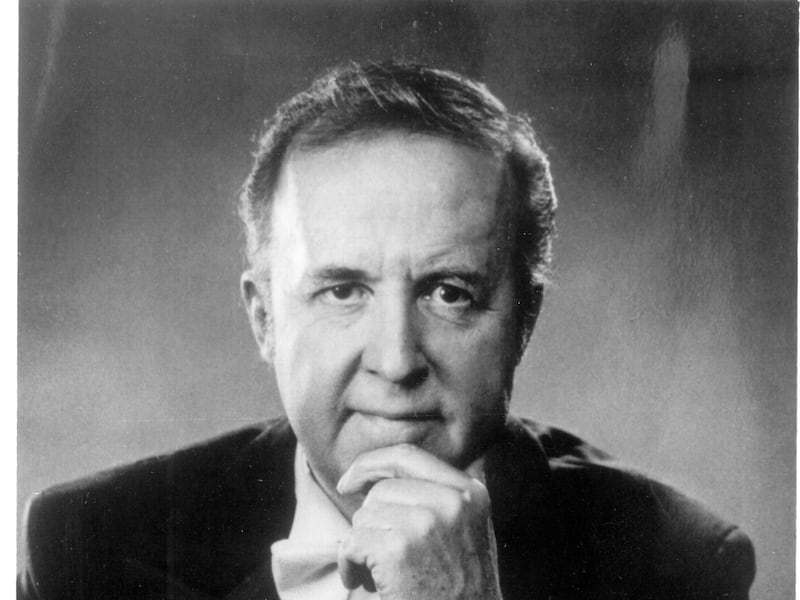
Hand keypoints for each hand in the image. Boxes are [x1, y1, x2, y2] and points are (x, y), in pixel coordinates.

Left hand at [336, 444, 502, 599]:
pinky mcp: (399, 550)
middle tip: (378, 558)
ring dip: (360, 547)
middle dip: (370, 522)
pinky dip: (349, 564)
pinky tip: (364, 583)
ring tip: (379, 575)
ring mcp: (427, 523)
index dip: (371, 463)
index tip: (349, 480)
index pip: (408, 456)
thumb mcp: (462, 534)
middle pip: (382, 490)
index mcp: (471, 494)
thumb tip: (372, 479)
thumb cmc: (457, 592)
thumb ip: (434, 499)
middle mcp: (453, 502)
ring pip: (365, 516)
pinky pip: (352, 542)